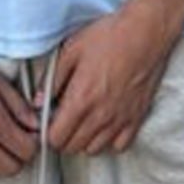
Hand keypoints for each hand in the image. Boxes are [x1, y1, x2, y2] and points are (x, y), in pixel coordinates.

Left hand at [46, 5, 175, 155]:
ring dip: (84, 140)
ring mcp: (120, 119)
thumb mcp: (71, 50)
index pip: (56, 137)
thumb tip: (38, 100)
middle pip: (73, 147)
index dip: (48, 133)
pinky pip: (119, 146)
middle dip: (63, 137)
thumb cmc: (108, 36)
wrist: (146, 33)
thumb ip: (52, 79)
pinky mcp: (137, 118)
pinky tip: (105, 124)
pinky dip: (109, 141)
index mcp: (80, 99)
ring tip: (83, 122)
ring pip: (94, 150)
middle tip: (63, 121)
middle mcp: (100, 115)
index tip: (48, 121)